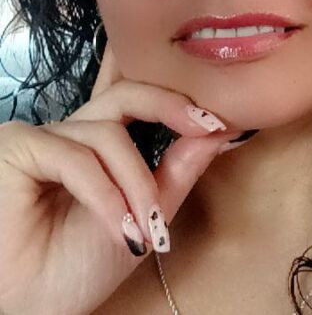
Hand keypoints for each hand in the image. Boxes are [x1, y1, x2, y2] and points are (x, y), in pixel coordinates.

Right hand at [0, 41, 243, 314]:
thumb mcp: (145, 216)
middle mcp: (69, 132)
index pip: (129, 93)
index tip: (216, 114)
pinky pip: (76, 159)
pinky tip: (120, 227)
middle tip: (209, 127)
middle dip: (170, 106)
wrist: (31, 312)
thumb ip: (177, 172)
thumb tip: (216, 131)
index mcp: (95, 143)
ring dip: (137, 184)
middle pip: (125, 94)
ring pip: (108, 135)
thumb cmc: (77, 269)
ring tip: (148, 227)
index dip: (170, 93)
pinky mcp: (17, 148)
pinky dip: (105, 195)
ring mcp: (42, 137)